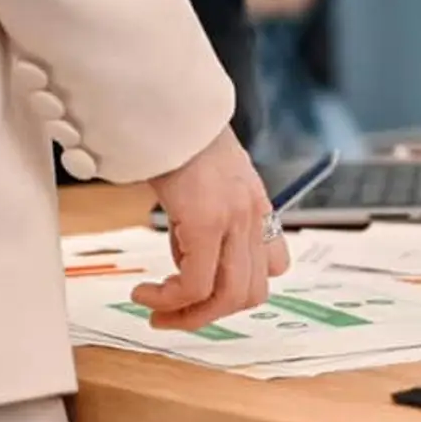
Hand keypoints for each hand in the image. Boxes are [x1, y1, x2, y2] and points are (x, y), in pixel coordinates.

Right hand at [135, 129, 291, 330]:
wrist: (169, 106)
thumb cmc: (178, 139)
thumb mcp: (206, 182)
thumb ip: (208, 220)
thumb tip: (185, 262)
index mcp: (257, 205)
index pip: (275, 265)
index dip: (240, 288)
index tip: (204, 292)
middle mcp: (253, 216)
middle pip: (252, 292)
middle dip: (210, 314)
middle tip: (172, 315)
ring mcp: (234, 221)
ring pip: (227, 297)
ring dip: (189, 315)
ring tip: (155, 310)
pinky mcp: (206, 223)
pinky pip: (195, 285)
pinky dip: (170, 300)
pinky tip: (146, 292)